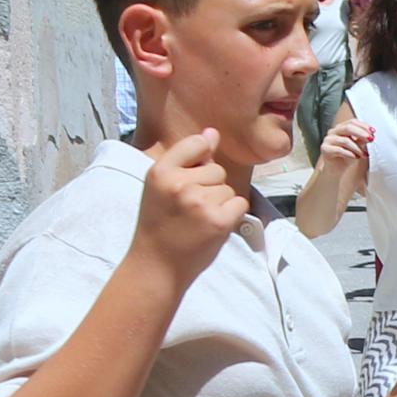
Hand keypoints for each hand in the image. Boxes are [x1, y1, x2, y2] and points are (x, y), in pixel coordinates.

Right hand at [130, 123, 241, 284]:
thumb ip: (187, 159)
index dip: (200, 160)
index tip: (190, 178)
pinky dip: (231, 216)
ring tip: (198, 220)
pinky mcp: (218, 220)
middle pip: (217, 169)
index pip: (196, 144)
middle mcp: (179, 183)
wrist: (156, 264)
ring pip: (228, 188)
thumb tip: (212, 132)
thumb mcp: (162, 186)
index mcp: (160, 171)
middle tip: (189, 209)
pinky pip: (240, 204)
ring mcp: (199, 202)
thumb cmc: (160, 223)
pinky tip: (211, 226)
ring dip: (220, 204)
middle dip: (209, 187)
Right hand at [317, 115, 372, 182]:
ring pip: (345, 140)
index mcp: (341, 128)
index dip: (363, 126)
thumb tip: (371, 135)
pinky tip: (355, 157)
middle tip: (371, 139)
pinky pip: (339, 150)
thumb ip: (362, 140)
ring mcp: (328, 140)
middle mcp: (333, 132)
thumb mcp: (358, 146)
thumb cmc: (347, 156)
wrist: (337, 169)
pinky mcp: (325, 149)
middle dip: (361, 133)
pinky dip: (349, 154)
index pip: (352, 122)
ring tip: (364, 155)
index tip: (373, 132)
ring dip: (357, 148)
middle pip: (348, 128)